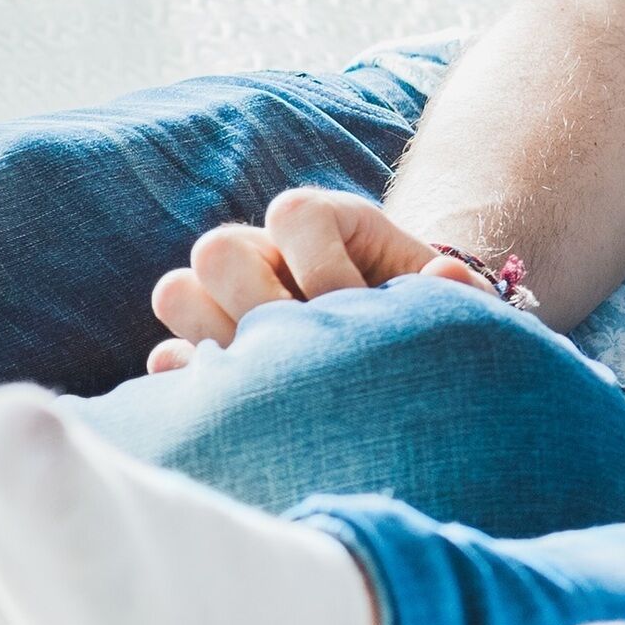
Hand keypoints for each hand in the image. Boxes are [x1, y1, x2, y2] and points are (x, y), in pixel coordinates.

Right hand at [143, 188, 481, 372]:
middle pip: (218, 249)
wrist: (407, 360)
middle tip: (305, 350)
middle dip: (260, 304)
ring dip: (220, 340)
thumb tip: (443, 274)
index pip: (294, 213)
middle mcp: (265, 252)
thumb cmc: (430, 323)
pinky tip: (243, 411)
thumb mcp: (452, 304)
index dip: (323, 265)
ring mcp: (224, 300)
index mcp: (325, 224)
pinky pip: (167, 360)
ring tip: (276, 379)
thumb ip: (458, 289)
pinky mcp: (203, 353)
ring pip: (177, 293)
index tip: (357, 306)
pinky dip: (193, 386)